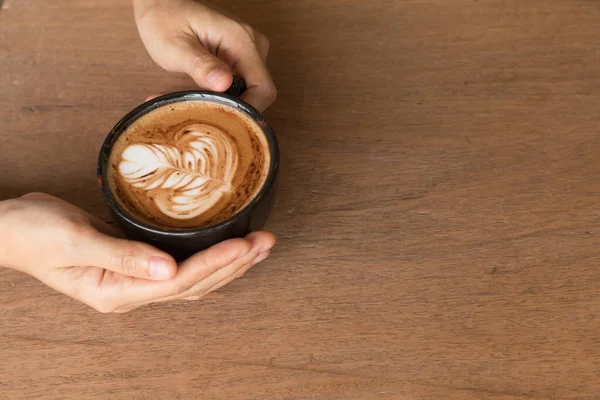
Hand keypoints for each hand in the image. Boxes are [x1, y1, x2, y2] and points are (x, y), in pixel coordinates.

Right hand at [0, 193, 274, 312]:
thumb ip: (121, 257)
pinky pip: (182, 265)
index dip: (216, 263)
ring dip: (228, 262)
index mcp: (118, 292)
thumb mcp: (74, 242)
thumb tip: (168, 269)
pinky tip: (226, 244)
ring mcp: (136, 279)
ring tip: (259, 245)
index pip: (180, 282)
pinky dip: (208, 255)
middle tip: (266, 242)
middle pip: (196, 284)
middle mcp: (132, 291)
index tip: (246, 244)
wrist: (12, 229)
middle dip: (234, 264)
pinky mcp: (137, 262)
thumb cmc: (35, 234)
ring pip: (194, 277)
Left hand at [134, 0, 276, 111]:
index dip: (249, 110)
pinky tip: (201, 98)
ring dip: (227, 106)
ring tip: (198, 107)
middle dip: (234, 111)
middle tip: (204, 116)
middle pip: (259, 94)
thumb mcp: (175, 46)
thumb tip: (224, 84)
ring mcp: (248, 53)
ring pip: (250, 93)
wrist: (160, 5)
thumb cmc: (164, 20)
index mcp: (242, 40)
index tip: (224, 121)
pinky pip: (240, 86)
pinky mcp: (240, 60)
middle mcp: (253, 46)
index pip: (263, 88)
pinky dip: (223, 97)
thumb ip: (200, 65)